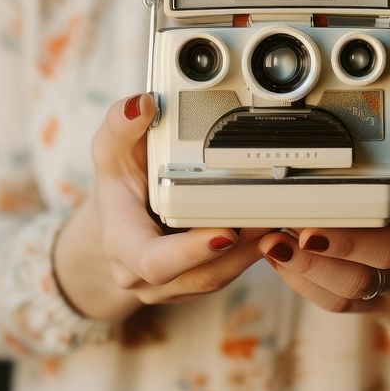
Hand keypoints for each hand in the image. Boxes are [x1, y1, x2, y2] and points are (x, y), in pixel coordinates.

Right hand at [54, 93, 266, 320]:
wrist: (118, 214)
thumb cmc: (118, 180)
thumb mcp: (111, 148)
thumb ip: (121, 125)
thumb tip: (140, 104)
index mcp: (122, 245)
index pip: (155, 262)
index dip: (192, 252)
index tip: (227, 233)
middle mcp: (143, 276)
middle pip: (200, 275)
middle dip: (239, 251)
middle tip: (271, 220)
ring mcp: (171, 286)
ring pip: (219, 278)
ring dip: (251, 254)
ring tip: (278, 221)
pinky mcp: (193, 284)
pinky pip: (226, 275)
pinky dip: (249, 254)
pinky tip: (269, 229)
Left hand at [257, 92, 389, 321]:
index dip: (349, 244)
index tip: (310, 231)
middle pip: (358, 281)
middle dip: (311, 262)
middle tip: (271, 237)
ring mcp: (389, 295)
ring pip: (339, 297)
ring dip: (298, 272)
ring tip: (266, 243)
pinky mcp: (364, 304)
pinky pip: (329, 302)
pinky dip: (298, 281)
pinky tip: (276, 256)